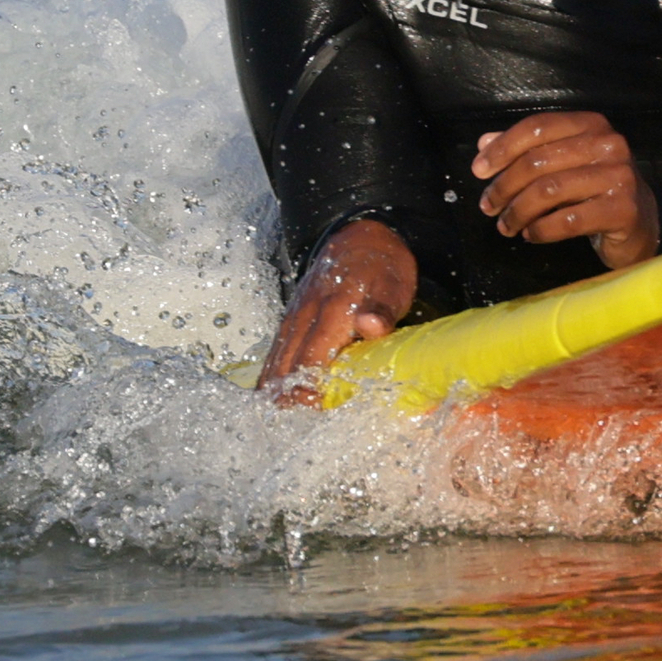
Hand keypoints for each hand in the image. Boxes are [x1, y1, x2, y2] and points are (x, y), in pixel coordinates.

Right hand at [258, 218, 416, 407]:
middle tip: (290, 424)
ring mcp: (296, 314)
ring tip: (274, 417)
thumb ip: (381, 310)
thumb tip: (369, 326)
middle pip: (289, 360)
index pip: (313, 355)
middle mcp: (307, 313)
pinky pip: (277, 347)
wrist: (360, 237)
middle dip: (287, 392)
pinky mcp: (293, 316)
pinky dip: (272, 370)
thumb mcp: (392, 287)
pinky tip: (269, 392)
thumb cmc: (381, 268)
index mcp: (333, 309)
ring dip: (275, 385)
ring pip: (278, 354)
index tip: (310, 408)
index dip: (309, 384)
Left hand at [473, 111, 658, 269]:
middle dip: (504, 186)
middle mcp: (608, 144)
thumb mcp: (560, 164)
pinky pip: (568, 220)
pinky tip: (530, 235)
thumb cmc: (594, 190)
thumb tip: (484, 143)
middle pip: (538, 160)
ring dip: (518, 211)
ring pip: (549, 191)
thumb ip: (525, 149)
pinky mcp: (623, 210)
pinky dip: (541, 229)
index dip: (502, 148)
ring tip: (505, 225)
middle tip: (488, 206)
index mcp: (590, 124)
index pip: (536, 127)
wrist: (640, 224)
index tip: (478, 171)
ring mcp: (619, 176)